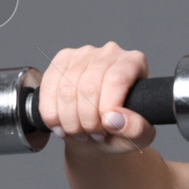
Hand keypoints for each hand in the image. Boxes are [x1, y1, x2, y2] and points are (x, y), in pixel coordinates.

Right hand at [39, 42, 156, 153]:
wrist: (97, 132)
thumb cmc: (120, 129)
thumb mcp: (139, 137)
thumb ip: (137, 129)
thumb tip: (116, 119)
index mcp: (134, 63)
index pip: (116, 80)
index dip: (107, 108)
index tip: (106, 129)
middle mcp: (109, 52)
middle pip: (89, 87)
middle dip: (87, 120)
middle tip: (93, 135)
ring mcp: (82, 54)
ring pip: (66, 89)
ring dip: (69, 120)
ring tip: (80, 132)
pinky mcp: (60, 61)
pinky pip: (48, 88)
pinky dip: (51, 114)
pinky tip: (61, 125)